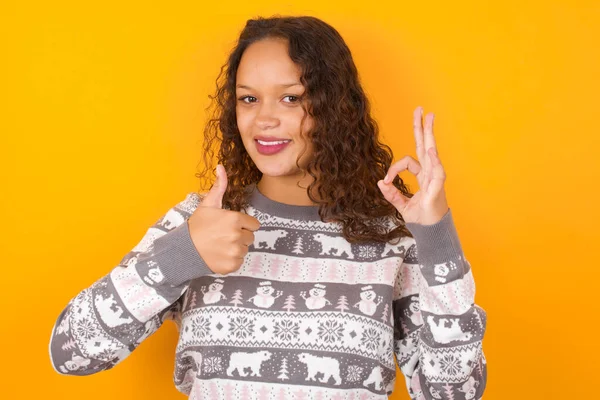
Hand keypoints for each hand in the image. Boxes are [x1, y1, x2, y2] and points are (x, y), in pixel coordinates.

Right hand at [187, 164, 260, 273]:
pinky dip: (231, 260)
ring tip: (220, 245)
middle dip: (240, 236)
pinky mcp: (232, 265)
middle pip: (250, 237)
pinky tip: (220, 255)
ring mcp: (235, 252)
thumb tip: (221, 166)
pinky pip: (239, 261)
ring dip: (236, 248)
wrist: (184, 249)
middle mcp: (237, 235)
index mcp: (235, 219)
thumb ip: (219, 186)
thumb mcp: (208, 204)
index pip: (254, 224)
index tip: (230, 226)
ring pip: (245, 249)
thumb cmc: (197, 225)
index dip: (243, 225)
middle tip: (223, 236)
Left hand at [377, 107, 448, 224]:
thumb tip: (380, 182)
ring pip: (432, 151)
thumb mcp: (401, 205)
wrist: (431, 233)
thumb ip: (391, 194)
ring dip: (429, 134)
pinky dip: (433, 160)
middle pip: (425, 146)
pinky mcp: (437, 189)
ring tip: (429, 117)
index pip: (408, 162)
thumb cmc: (421, 218)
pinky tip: (430, 149)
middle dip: (422, 128)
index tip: (385, 180)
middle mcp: (430, 174)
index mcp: (423, 176)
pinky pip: (437, 172)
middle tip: (421, 110)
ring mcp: (435, 179)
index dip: (393, 169)